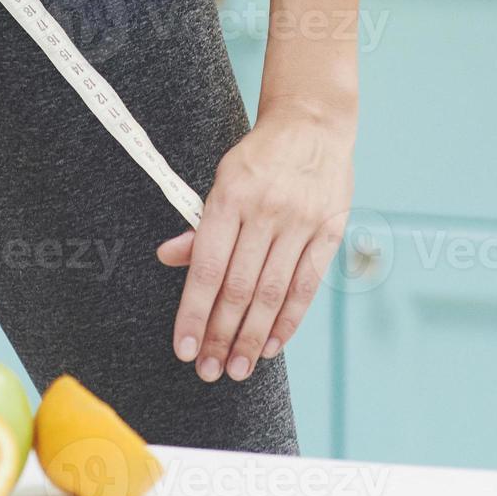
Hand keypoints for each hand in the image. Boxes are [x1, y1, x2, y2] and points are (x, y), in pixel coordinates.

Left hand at [157, 96, 353, 382]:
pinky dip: (289, 319)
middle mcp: (265, 213)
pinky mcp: (328, 231)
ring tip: (238, 367)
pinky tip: (273, 345)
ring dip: (253, 337)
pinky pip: (306, 285)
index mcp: (229, 198)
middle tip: (209, 370)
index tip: (184, 347)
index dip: (194, 313)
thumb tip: (168, 258)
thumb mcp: (221, 180)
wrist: (312, 125)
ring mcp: (300, 223)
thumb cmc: (258, 158)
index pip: (207, 268)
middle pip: (239, 288)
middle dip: (221, 336)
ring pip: (272, 293)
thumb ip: (200, 225)